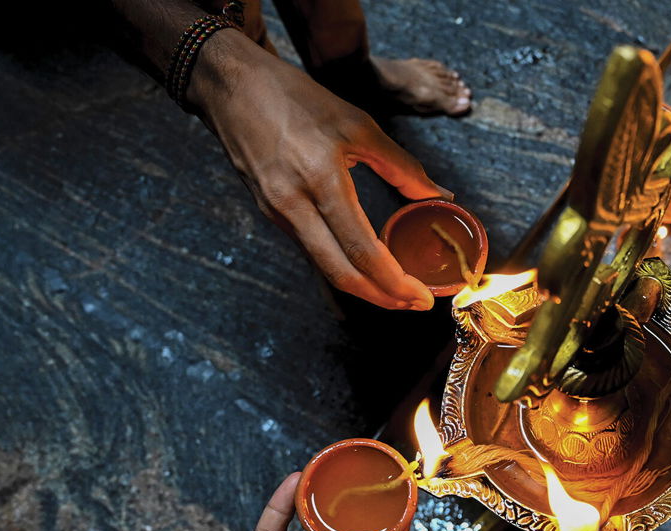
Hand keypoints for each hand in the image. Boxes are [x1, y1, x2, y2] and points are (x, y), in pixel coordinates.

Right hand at [189, 30, 443, 310]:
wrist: (231, 86)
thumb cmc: (297, 98)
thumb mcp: (358, 125)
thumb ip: (401, 165)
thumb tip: (439, 195)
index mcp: (321, 180)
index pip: (362, 250)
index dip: (395, 282)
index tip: (421, 296)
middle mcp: (294, 206)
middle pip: (341, 274)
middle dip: (382, 297)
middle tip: (413, 304)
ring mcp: (278, 213)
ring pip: (325, 267)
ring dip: (364, 285)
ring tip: (398, 290)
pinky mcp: (270, 213)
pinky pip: (312, 250)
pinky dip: (343, 265)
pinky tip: (366, 264)